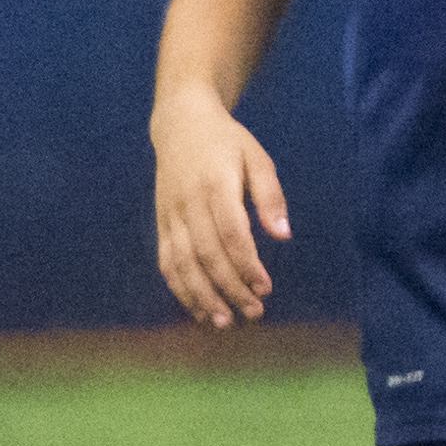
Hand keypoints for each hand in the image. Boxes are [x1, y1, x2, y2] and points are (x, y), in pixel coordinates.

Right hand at [151, 91, 288, 325]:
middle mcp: (188, 201)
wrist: (181, 123)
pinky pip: (166, 260)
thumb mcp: (257, 158)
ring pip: (181, 262)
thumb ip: (271, 195)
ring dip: (201, 295)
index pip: (231, 232)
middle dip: (229, 287)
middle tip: (253, 313)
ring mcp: (170, 214)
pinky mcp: (161, 222)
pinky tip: (197, 309)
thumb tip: (284, 234)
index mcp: (215, 184)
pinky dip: (179, 287)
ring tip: (223, 322)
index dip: (247, 263)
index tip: (266, 288)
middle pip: (206, 253)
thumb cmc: (228, 142)